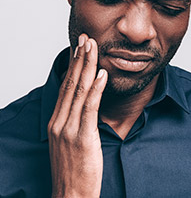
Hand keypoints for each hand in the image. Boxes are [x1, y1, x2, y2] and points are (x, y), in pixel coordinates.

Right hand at [48, 34, 107, 197]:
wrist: (70, 196)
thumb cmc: (73, 169)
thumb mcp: (69, 141)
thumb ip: (74, 120)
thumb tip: (84, 102)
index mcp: (57, 121)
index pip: (66, 86)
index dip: (73, 65)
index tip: (79, 48)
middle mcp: (60, 121)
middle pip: (71, 83)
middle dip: (80, 59)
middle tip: (86, 39)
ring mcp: (69, 129)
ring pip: (79, 90)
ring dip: (87, 66)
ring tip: (93, 47)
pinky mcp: (82, 137)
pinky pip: (90, 108)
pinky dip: (96, 89)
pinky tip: (102, 74)